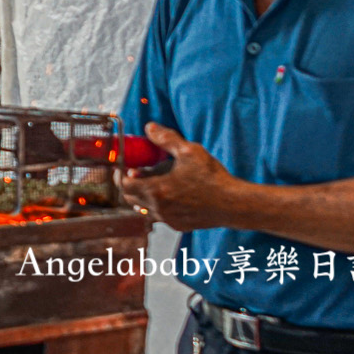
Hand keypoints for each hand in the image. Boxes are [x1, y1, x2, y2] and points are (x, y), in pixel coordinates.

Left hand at [116, 123, 245, 232]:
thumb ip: (166, 139)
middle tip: (138, 173)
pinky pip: (159, 216)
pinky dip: (158, 206)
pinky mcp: (178, 226)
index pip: (124, 186)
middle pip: (130, 198)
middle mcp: (158, 208)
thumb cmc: (212, 178)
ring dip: (143, 196)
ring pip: (144, 209)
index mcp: (156, 190)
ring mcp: (168, 219)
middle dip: (130, 185)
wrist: (232, 204)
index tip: (126, 167)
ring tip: (154, 182)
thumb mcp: (189, 151)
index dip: (122, 175)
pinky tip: (171, 195)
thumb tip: (150, 128)